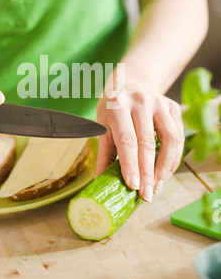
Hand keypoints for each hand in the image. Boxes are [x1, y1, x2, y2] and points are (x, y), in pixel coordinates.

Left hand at [95, 82, 184, 201]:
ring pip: (169, 140)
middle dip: (147, 173)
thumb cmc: (113, 108)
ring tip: (157, 186)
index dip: (130, 164)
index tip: (132, 186)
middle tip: (146, 195)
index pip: (126, 139)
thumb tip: (100, 183)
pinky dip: (173, 159)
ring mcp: (160, 103)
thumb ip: (103, 153)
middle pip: (147, 143)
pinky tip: (165, 173)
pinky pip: (178, 137)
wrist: (131, 83)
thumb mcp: (102, 125)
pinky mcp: (173, 107)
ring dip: (164, 168)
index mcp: (118, 106)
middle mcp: (141, 102)